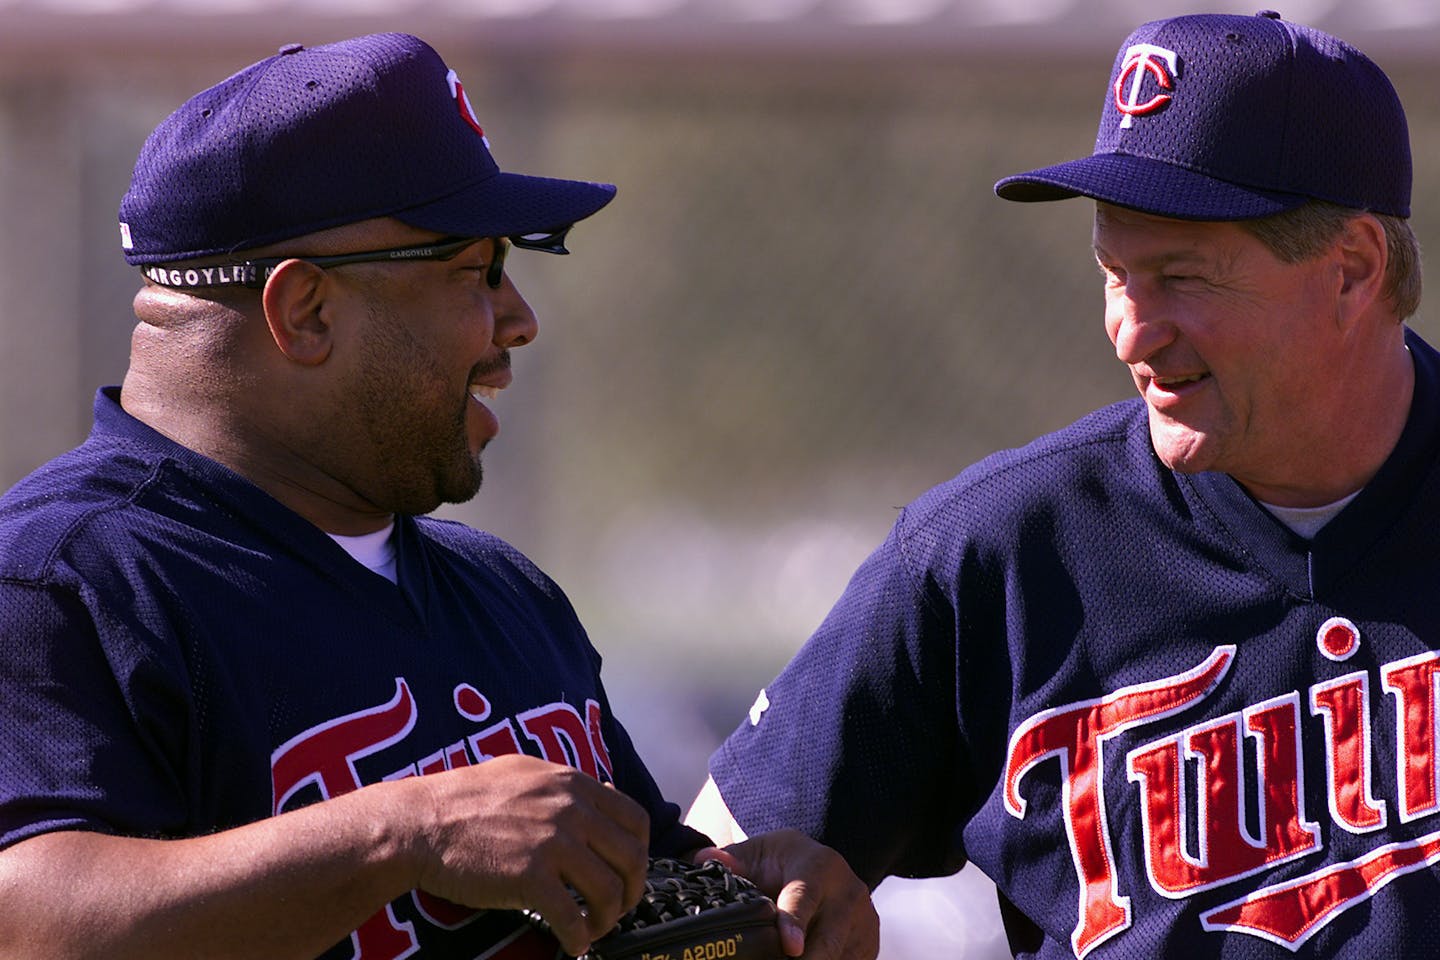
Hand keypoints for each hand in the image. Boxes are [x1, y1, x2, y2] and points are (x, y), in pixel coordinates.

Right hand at [408, 754, 649, 955]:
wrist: (421, 823)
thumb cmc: (465, 799)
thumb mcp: (525, 772)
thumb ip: (565, 785)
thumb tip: (602, 793)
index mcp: (573, 784)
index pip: (635, 819)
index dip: (640, 852)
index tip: (628, 872)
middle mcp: (571, 810)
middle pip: (631, 857)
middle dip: (631, 890)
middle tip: (617, 907)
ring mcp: (553, 843)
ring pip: (608, 890)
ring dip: (608, 918)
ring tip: (592, 928)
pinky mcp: (530, 877)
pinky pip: (572, 917)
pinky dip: (579, 938)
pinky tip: (572, 944)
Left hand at [695, 829, 877, 959]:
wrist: (821, 867)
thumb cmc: (781, 863)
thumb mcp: (757, 854)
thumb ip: (731, 861)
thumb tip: (704, 862)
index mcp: (819, 866)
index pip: (806, 896)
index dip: (795, 922)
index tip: (789, 946)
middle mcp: (849, 893)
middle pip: (828, 941)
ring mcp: (863, 922)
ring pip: (838, 958)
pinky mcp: (868, 946)